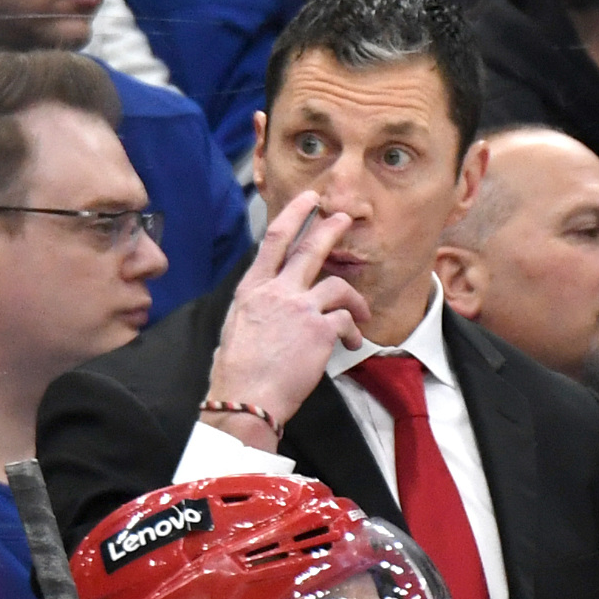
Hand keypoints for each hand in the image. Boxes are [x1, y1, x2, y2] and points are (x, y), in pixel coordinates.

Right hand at [204, 190, 369, 448]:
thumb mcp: (236, 327)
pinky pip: (346, 320)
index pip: (274, 240)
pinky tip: (352, 344)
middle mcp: (275, 292)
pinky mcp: (319, 330)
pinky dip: (353, 331)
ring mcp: (299, 308)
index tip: (308, 200)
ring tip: (362, 312)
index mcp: (252, 289)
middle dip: (330, 229)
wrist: (246, 398)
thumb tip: (271, 304)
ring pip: (338, 285)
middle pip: (309, 249)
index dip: (294, 215)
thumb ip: (258, 307)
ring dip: (355, 297)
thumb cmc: (237, 372)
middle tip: (344, 218)